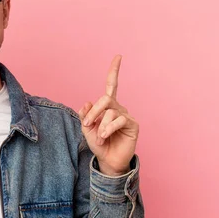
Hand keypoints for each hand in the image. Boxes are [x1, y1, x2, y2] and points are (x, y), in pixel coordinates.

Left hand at [77, 55, 138, 175]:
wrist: (108, 160)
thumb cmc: (99, 144)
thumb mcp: (87, 129)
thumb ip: (85, 115)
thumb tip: (87, 102)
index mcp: (107, 106)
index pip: (111, 85)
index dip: (114, 71)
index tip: (118, 57)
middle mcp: (118, 108)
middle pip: (105, 99)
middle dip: (93, 112)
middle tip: (87, 125)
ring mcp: (126, 115)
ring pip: (110, 112)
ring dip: (101, 126)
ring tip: (100, 137)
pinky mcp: (132, 124)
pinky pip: (119, 120)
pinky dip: (109, 128)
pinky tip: (105, 136)